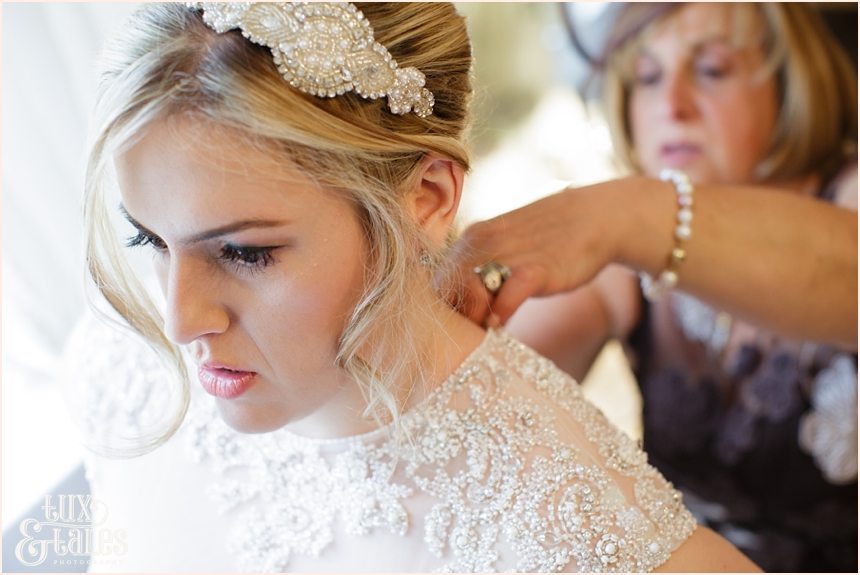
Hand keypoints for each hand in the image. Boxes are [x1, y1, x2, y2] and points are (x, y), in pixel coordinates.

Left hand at [436, 179, 635, 326]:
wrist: (595, 218)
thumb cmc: (549, 239)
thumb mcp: (505, 246)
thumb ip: (481, 269)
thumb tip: (463, 303)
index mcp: (470, 240)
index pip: (436, 281)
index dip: (441, 308)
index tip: (455, 325)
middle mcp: (480, 244)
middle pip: (444, 292)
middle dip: (452, 318)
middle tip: (468, 336)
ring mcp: (505, 255)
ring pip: (468, 295)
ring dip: (472, 320)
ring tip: (484, 332)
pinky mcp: (532, 270)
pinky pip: (503, 299)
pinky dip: (498, 316)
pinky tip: (502, 326)